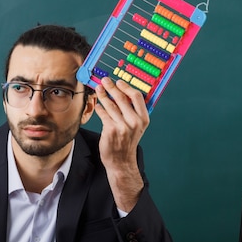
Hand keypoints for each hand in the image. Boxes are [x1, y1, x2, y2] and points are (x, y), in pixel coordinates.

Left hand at [94, 77, 148, 210]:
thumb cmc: (127, 142)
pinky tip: (97, 105)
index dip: (126, 87)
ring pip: (110, 105)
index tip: (119, 82)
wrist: (121, 161)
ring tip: (98, 89)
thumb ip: (132, 111)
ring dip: (103, 95)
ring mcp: (122, 126)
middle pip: (121, 98)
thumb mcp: (136, 127)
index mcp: (143, 119)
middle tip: (105, 80)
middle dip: (111, 87)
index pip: (137, 97)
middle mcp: (134, 122)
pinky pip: (103, 114)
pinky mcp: (111, 130)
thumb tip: (121, 92)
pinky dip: (99, 108)